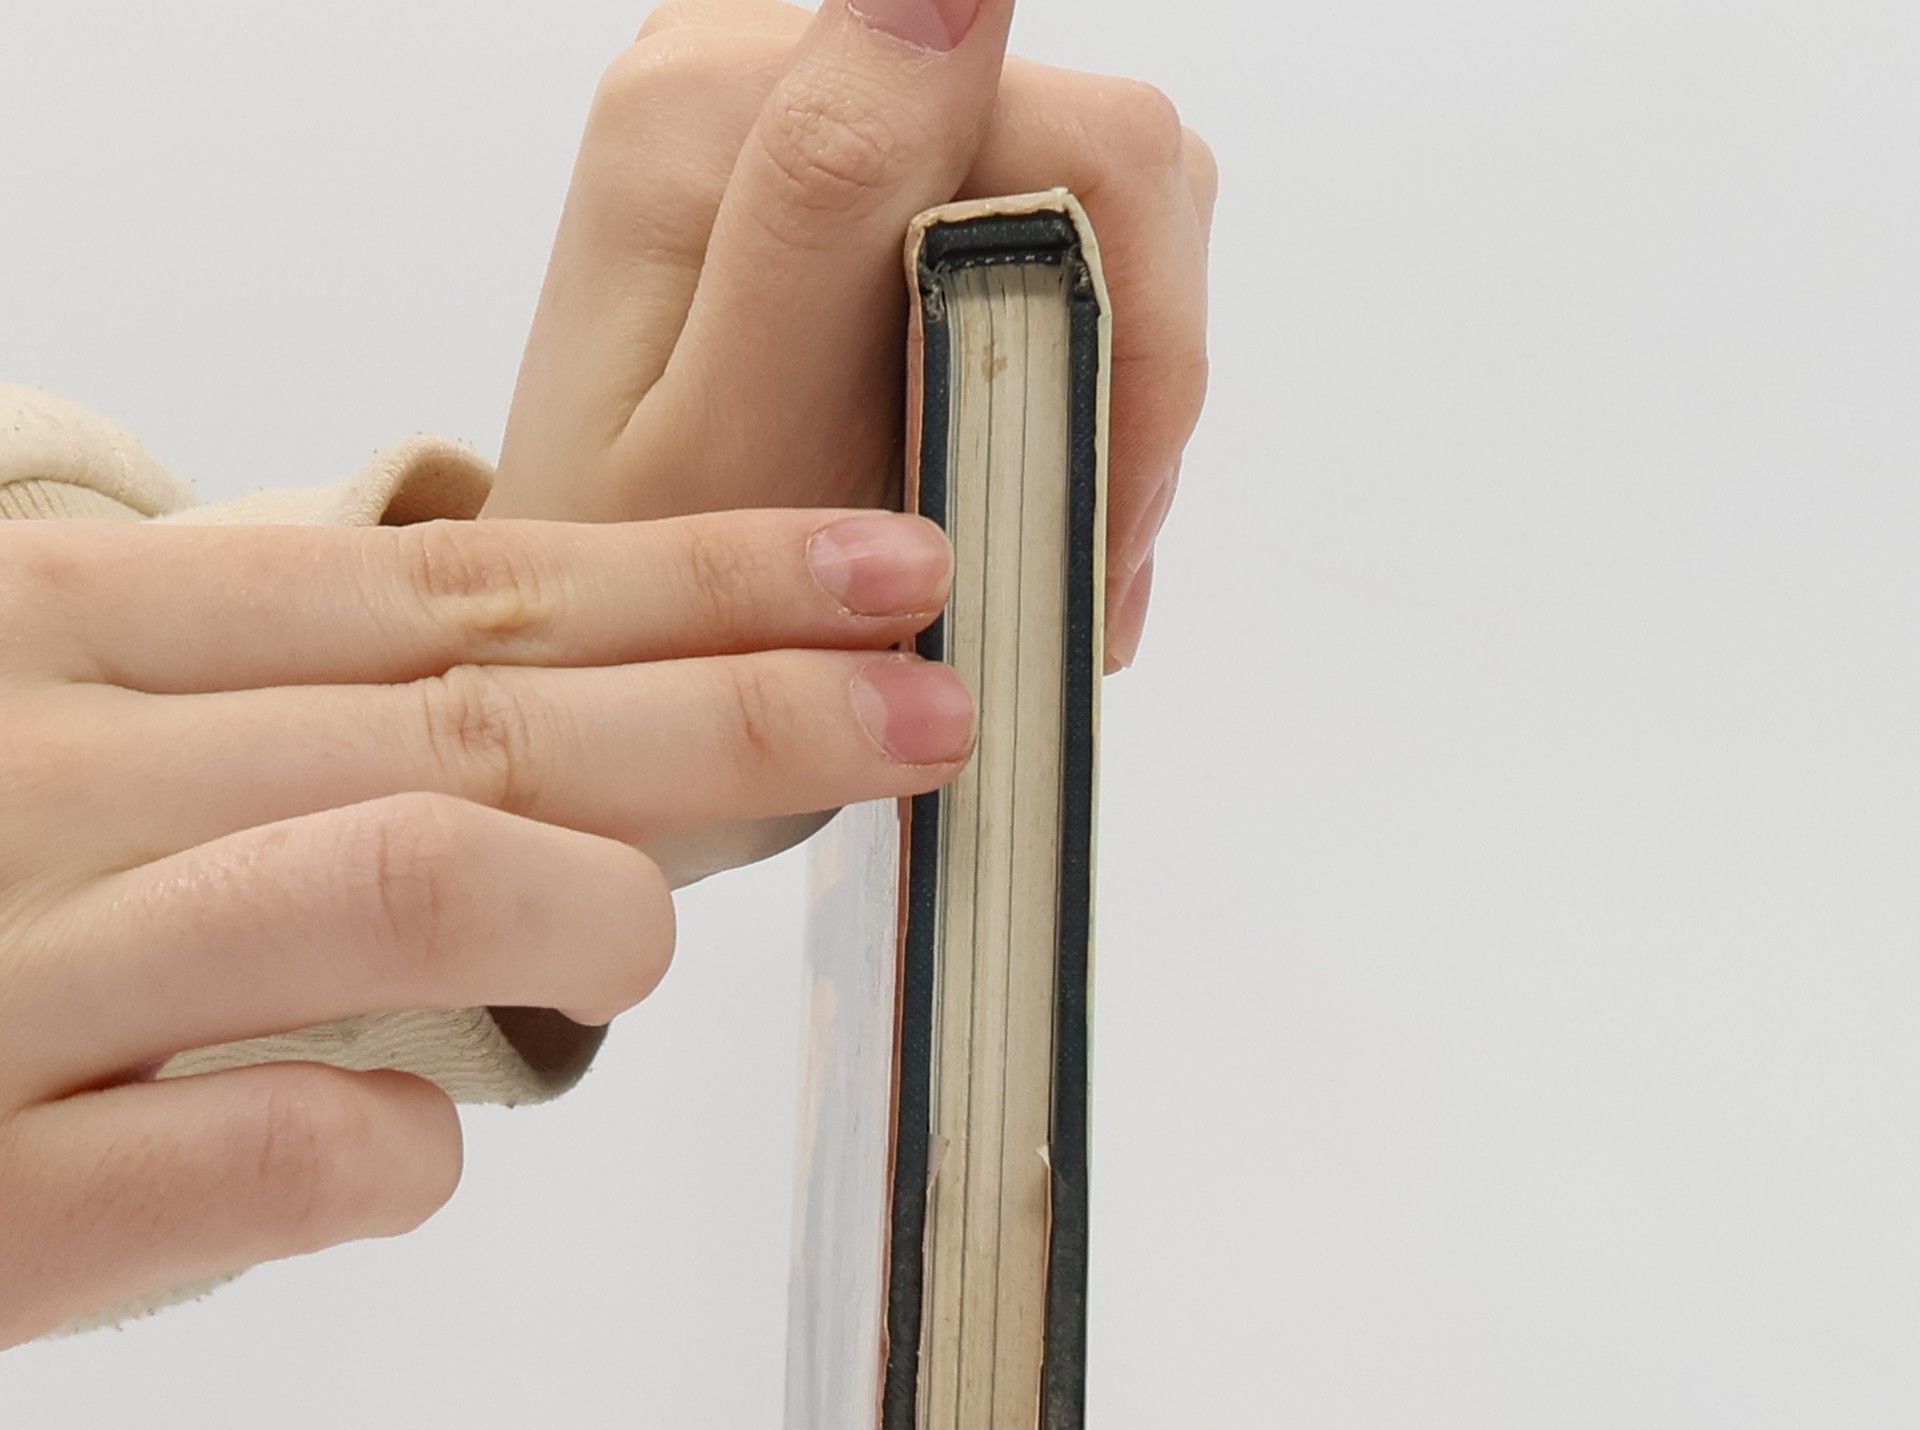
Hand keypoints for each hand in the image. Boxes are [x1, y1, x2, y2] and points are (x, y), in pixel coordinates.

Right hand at [0, 507, 961, 1346]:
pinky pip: (279, 1149)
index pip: (454, 586)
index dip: (692, 578)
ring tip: (651, 938)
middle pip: (484, 711)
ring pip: (399, 872)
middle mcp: (59, 767)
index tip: (880, 574)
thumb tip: (564, 759)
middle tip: (932, 711)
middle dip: (741, 705)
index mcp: (89, 646)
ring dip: (588, 905)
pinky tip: (415, 1147)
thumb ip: (290, 725)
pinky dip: (393, 1148)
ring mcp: (22, 967)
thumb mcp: (82, 751)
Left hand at [486, 0, 1214, 672]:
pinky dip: (1059, 386)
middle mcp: (760, 72)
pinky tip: (1013, 491)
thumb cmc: (643, 605)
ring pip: (1093, 210)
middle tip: (1081, 556)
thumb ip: (830, 195)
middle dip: (1124, 380)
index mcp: (724, 109)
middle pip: (1099, 165)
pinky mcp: (853, 195)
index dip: (1139, 339)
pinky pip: (1039, 246)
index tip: (1098, 516)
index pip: (1079, 143)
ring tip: (1043, 539)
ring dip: (1101, 391)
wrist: (598, 668)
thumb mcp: (738, 432)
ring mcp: (812, 127)